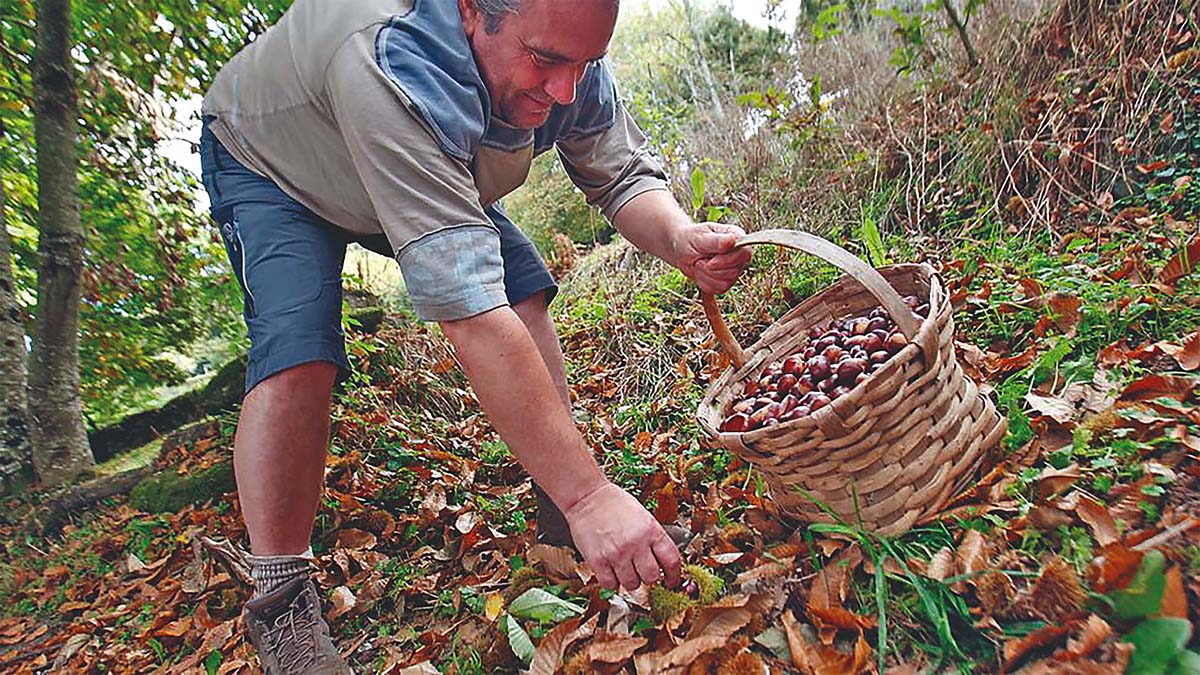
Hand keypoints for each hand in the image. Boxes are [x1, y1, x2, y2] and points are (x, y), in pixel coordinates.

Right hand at [564, 482, 681, 590]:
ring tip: (625, 569)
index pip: (672, 561)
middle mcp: (636, 544)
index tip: (671, 581)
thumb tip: (662, 561)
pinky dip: (612, 581)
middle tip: (643, 572)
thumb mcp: (643, 516)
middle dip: (649, 577)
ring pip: (632, 584)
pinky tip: (611, 571)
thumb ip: (653, 538)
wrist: (586, 497)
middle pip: (652, 577)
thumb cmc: (614, 504)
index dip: (674, 576)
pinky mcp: (598, 561)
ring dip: (630, 580)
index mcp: (651, 530)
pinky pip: (610, 584)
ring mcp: (617, 554)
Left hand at [671, 222, 752, 293]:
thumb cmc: (690, 239)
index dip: (728, 261)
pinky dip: (705, 283)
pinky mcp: (726, 280)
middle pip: (735, 271)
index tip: (711, 261)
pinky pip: (719, 289)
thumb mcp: (699, 237)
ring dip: (707, 276)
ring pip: (726, 283)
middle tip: (700, 260)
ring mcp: (734, 268)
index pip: (745, 253)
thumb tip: (732, 240)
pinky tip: (701, 273)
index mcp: (736, 237)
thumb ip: (716, 240)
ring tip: (700, 264)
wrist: (681, 250)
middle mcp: (738, 254)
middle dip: (712, 269)